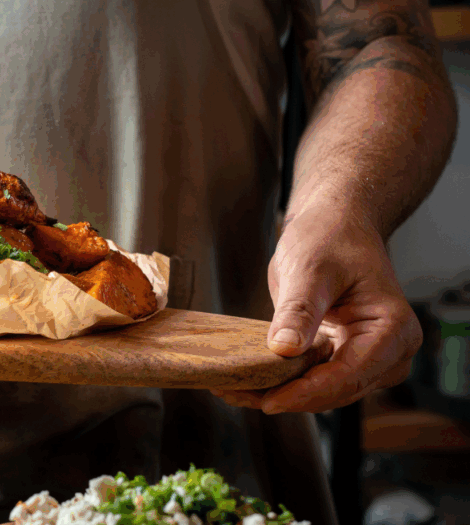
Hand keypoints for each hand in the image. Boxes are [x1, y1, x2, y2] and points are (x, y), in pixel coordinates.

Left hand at [212, 207, 420, 413]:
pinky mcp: (343, 357)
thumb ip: (299, 310)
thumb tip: (285, 349)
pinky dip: (282, 382)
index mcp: (393, 329)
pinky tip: (246, 381)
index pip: (350, 375)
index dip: (308, 392)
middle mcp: (389, 351)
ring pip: (324, 392)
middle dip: (289, 397)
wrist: (335, 226)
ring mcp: (368, 358)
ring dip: (281, 393)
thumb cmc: (332, 238)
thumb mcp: (310, 269)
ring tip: (233, 389)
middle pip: (338, 391)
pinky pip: (314, 379)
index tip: (270, 401)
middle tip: (236, 394)